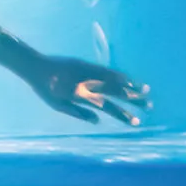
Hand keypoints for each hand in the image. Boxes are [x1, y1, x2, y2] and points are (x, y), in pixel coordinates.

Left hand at [26, 56, 150, 125]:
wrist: (35, 66)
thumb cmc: (45, 89)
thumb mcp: (58, 105)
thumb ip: (79, 114)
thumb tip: (99, 121)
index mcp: (81, 97)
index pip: (108, 108)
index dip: (123, 115)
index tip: (137, 122)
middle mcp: (87, 84)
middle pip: (115, 93)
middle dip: (134, 100)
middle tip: (149, 107)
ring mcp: (87, 73)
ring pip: (113, 80)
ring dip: (131, 85)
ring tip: (146, 91)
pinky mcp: (84, 64)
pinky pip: (104, 69)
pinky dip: (118, 74)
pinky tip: (128, 78)